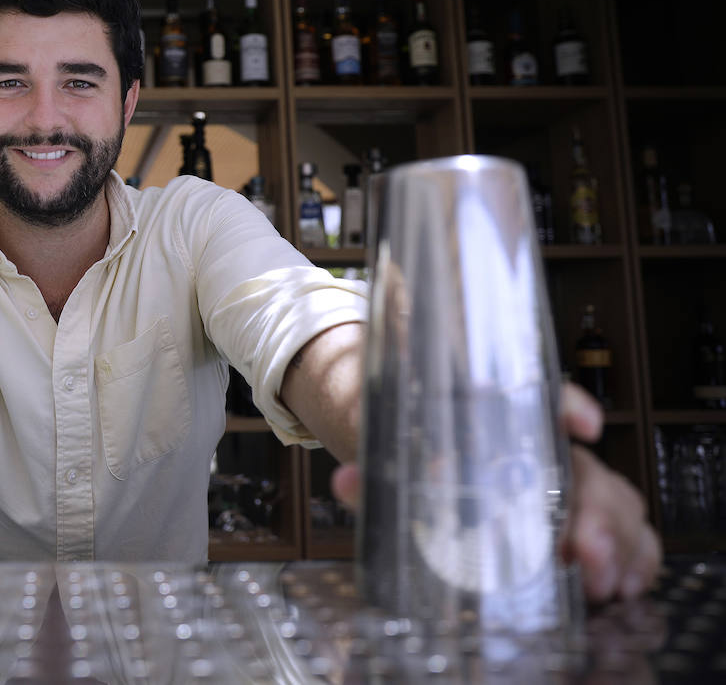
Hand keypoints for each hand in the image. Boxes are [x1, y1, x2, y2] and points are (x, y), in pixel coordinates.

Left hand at [330, 382, 661, 601]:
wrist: (412, 464)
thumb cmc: (406, 454)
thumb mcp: (385, 458)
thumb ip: (370, 473)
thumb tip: (346, 482)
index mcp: (494, 420)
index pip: (542, 396)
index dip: (568, 405)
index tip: (585, 427)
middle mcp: (540, 448)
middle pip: (586, 466)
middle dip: (594, 509)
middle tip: (580, 550)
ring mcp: (567, 484)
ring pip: (615, 499)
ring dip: (616, 540)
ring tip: (598, 580)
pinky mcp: (580, 521)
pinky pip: (628, 532)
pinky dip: (634, 557)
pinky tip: (622, 584)